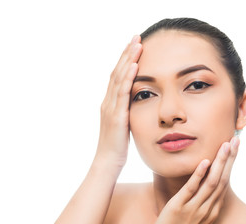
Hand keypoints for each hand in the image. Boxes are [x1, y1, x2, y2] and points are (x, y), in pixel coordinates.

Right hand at [95, 35, 141, 165]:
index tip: (134, 46)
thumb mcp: (123, 125)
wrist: (108, 163)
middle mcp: (108, 102)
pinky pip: (122, 93)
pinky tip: (134, 66)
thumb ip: (126, 111)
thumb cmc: (117, 147)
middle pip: (117, 72)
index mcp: (110, 103)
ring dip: (128, 60)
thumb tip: (136, 103)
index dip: (125, 60)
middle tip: (136, 37)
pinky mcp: (116, 116)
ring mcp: (111, 108)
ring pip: (119, 78)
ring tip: (137, 44)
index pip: (118, 76)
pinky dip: (128, 78)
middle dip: (127, 53)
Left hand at [151, 136, 239, 223]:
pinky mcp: (179, 207)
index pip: (225, 182)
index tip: (234, 148)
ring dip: (219, 163)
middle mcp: (207, 208)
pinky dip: (199, 174)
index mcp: (213, 209)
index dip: (230, 164)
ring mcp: (194, 208)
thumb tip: (206, 183)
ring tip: (225, 145)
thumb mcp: (198, 216)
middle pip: (222, 179)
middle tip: (236, 140)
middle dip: (230, 159)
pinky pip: (191, 189)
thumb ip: (204, 201)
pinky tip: (204, 161)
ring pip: (211, 182)